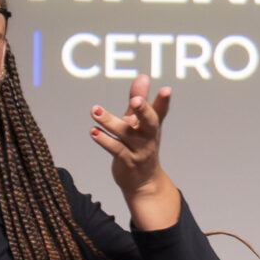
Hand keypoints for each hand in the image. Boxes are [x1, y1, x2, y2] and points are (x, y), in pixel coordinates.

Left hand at [89, 75, 180, 229]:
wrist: (143, 183)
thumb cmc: (141, 146)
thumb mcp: (140, 122)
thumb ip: (139, 99)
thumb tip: (143, 76)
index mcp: (152, 125)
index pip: (160, 111)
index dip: (164, 101)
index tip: (166, 90)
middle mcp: (148, 136)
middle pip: (149, 122)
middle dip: (143, 110)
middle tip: (135, 100)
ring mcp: (139, 150)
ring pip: (126, 134)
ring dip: (110, 122)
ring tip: (95, 110)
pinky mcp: (127, 161)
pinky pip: (116, 149)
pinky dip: (104, 141)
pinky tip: (94, 132)